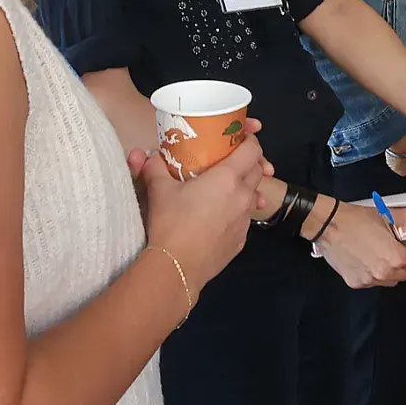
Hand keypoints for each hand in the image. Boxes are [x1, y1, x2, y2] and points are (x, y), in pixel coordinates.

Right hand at [137, 122, 271, 295]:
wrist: (177, 267)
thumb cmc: (171, 224)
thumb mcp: (159, 190)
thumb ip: (154, 167)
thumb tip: (147, 154)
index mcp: (227, 178)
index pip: (252, 150)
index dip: (249, 140)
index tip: (240, 137)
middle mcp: (243, 196)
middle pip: (258, 171)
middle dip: (250, 162)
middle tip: (233, 160)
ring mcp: (245, 219)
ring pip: (254, 195)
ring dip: (247, 187)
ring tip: (229, 187)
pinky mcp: (242, 239)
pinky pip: (246, 218)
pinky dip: (239, 210)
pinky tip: (222, 214)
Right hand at [317, 202, 405, 287]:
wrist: (329, 225)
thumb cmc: (355, 220)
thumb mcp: (388, 215)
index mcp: (397, 257)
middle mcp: (384, 272)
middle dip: (402, 261)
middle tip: (390, 246)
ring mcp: (370, 280)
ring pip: (390, 280)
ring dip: (388, 269)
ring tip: (376, 252)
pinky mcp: (356, 283)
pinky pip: (372, 282)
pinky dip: (371, 273)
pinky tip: (364, 258)